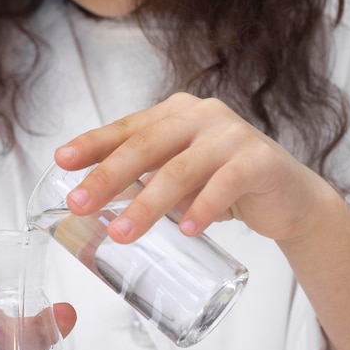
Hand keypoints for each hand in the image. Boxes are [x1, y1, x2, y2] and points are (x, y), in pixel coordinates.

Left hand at [55, 92, 328, 244]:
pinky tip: (186, 230)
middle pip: (145, 146)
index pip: (127, 129)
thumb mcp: (180, 176)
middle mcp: (201, 117)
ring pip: (180, 170)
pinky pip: (225, 185)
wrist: (287, 195)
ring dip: (147, 205)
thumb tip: (94, 202)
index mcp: (176, 115)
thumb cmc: (224, 184)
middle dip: (107, 177)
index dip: (93, 144)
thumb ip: (146, 179)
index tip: (61, 161)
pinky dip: (203, 209)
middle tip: (79, 205)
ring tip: (121, 234)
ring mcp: (231, 136)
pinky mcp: (259, 161)